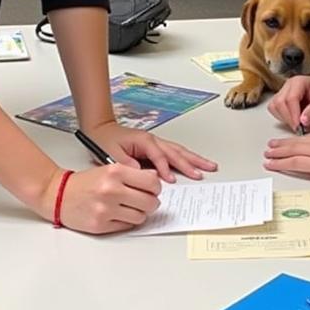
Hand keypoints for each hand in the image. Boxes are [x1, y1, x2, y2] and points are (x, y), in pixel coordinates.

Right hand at [45, 163, 162, 233]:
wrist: (58, 194)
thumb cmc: (85, 182)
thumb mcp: (109, 169)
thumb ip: (133, 174)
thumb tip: (156, 181)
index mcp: (116, 172)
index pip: (152, 182)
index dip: (156, 187)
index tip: (153, 189)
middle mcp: (112, 190)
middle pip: (150, 202)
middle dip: (151, 202)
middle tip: (145, 200)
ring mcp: (106, 209)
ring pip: (141, 217)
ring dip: (139, 213)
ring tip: (130, 207)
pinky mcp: (101, 225)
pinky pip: (127, 226)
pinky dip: (127, 221)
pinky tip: (119, 214)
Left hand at [87, 121, 217, 181]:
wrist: (100, 128)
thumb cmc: (104, 140)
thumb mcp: (111, 153)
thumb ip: (126, 164)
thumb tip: (142, 173)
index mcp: (144, 141)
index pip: (159, 156)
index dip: (165, 169)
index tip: (170, 181)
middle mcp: (153, 140)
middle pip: (176, 152)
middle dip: (191, 162)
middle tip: (205, 171)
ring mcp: (156, 143)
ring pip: (179, 151)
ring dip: (194, 159)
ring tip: (209, 165)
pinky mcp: (155, 147)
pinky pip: (174, 152)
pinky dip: (186, 158)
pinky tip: (194, 162)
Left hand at [263, 127, 309, 186]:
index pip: (309, 138)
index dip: (297, 141)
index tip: (290, 143)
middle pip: (296, 142)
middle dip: (282, 144)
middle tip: (271, 146)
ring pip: (291, 150)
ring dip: (277, 152)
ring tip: (267, 154)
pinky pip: (293, 162)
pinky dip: (280, 163)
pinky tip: (272, 164)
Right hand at [266, 73, 309, 131]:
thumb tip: (303, 121)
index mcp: (299, 82)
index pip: (290, 99)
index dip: (293, 114)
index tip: (299, 126)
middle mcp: (289, 85)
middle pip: (279, 102)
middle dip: (288, 118)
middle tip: (299, 128)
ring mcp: (285, 91)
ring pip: (274, 106)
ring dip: (283, 118)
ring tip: (297, 124)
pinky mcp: (283, 98)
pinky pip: (275, 108)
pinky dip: (282, 117)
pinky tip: (294, 120)